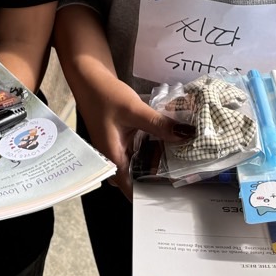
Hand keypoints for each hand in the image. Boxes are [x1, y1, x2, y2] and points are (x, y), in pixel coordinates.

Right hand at [72, 75, 189, 199]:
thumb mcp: (135, 111)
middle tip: (180, 177)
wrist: (89, 77)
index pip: (130, 190)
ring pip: (137, 163)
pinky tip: (165, 141)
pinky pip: (137, 150)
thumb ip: (159, 125)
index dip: (148, 197)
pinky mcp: (120, 137)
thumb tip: (187, 136)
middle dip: (156, 179)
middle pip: (135, 178)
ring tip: (179, 160)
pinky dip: (150, 148)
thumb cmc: (105, 95)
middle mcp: (113, 156)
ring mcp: (116, 147)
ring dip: (154, 162)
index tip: (170, 198)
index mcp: (112, 158)